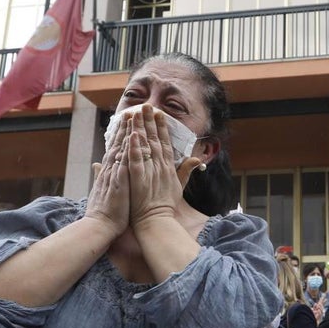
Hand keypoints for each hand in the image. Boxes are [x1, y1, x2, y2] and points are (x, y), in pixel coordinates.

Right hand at [85, 118, 129, 236]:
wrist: (99, 226)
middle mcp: (110, 169)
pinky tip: (132, 138)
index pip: (117, 149)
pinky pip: (124, 162)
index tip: (128, 120)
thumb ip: (99, 175)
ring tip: (133, 117)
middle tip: (133, 111)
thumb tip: (95, 165)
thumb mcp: (101, 189)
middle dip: (126, 127)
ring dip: (127, 132)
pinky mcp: (118, 181)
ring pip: (121, 148)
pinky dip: (127, 149)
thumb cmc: (104, 212)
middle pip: (119, 144)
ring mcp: (113, 174)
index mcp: (108, 171)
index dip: (122, 134)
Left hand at [127, 105, 200, 228]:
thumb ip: (186, 170)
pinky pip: (135, 160)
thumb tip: (197, 159)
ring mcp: (149, 171)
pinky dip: (134, 147)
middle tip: (146, 105)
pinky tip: (131, 134)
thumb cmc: (166, 205)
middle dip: (150, 121)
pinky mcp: (138, 178)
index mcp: (168, 167)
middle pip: (154, 139)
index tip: (159, 114)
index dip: (161, 127)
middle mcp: (160, 166)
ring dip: (140, 129)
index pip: (165, 143)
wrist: (157, 221)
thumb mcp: (180, 186)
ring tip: (135, 113)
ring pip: (144, 146)